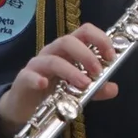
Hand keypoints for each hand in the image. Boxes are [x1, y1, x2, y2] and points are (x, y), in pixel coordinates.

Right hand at [0, 23, 119, 135]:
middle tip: (98, 72)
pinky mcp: (24, 78)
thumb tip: (114, 88)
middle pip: (68, 41)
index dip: (100, 39)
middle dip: (86, 55)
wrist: (26, 106)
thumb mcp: (80, 90)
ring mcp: (37, 64)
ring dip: (70, 71)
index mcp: (69, 49)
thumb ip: (97, 88)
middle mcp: (53, 51)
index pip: (85, 32)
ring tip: (83, 84)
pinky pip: (29, 75)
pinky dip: (37, 79)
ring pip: (53, 59)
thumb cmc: (54, 90)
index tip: (111, 56)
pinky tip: (44, 85)